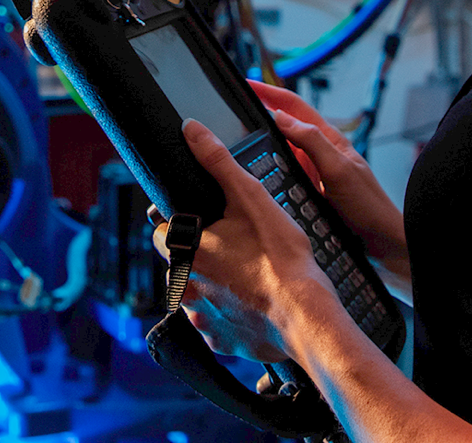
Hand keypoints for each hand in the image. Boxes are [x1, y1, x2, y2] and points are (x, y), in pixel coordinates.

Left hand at [153, 119, 337, 363]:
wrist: (310, 316)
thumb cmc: (281, 259)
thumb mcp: (250, 198)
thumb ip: (217, 161)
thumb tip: (191, 130)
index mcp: (184, 251)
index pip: (160, 231)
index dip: (180, 221)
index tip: (203, 220)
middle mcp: (185, 289)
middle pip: (179, 262)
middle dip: (199, 252)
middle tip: (234, 245)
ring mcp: (202, 319)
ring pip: (196, 292)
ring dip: (213, 283)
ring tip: (245, 272)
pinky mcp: (221, 342)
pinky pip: (216, 322)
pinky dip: (229, 312)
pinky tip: (251, 300)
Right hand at [250, 81, 409, 280]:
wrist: (384, 242)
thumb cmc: (369, 205)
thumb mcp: (338, 169)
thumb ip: (312, 141)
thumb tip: (280, 116)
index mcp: (328, 138)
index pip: (294, 106)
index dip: (270, 92)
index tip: (247, 84)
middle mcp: (319, 151)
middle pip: (285, 123)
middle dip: (262, 112)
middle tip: (234, 110)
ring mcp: (314, 170)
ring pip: (282, 148)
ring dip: (263, 140)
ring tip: (238, 138)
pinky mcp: (310, 189)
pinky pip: (284, 171)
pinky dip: (269, 165)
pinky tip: (256, 171)